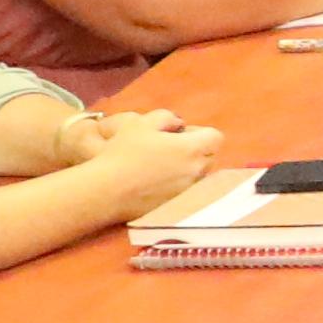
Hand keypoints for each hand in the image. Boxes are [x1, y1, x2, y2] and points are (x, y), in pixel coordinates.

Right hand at [73, 122, 218, 223]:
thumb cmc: (123, 153)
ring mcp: (188, 191)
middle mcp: (196, 171)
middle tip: (170, 148)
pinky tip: (156, 182)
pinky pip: (187, 191)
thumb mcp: (142, 123)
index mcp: (192, 149)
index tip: (179, 134)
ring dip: (189, 167)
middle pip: (210, 156)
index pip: (216, 137)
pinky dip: (178, 184)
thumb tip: (179, 124)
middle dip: (197, 149)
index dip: (200, 132)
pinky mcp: (177, 206)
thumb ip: (166, 117)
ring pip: (200, 175)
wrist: (107, 190)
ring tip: (162, 165)